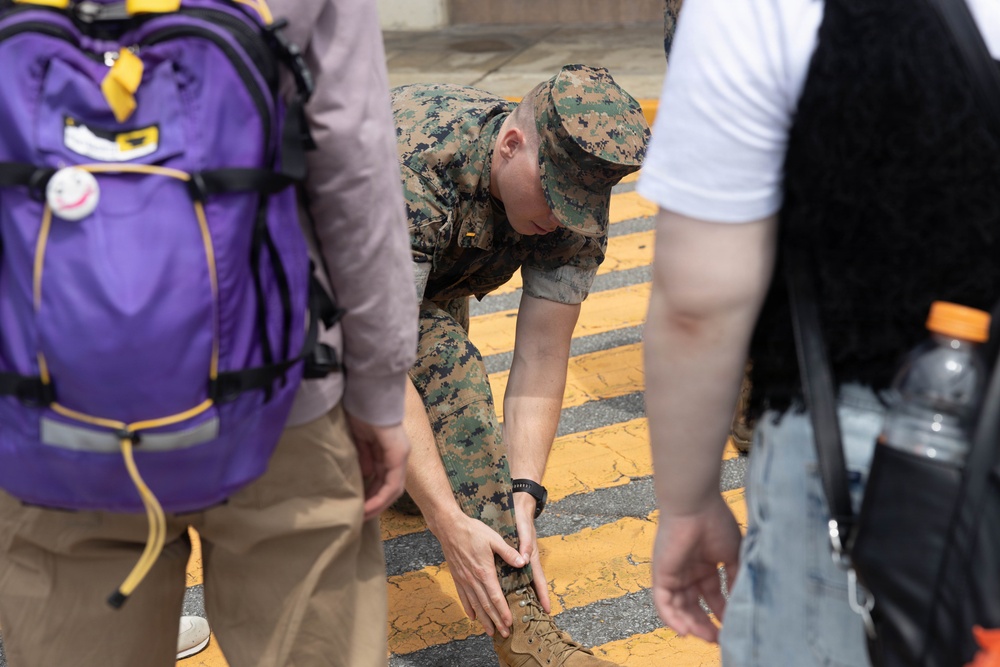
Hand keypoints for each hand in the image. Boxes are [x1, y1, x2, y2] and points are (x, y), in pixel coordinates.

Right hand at [345, 414, 410, 520]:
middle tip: (360, 518)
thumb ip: (364, 457)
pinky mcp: (398, 454)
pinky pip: (392, 483)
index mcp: (388, 449)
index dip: (371, 494)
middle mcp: (397, 454)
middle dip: (375, 504)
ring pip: (393, 489)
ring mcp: (400, 454)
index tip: (358, 506)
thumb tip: (365, 474)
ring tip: (362, 517)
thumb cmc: (359, 410)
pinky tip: (367, 508)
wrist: (366, 391)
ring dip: (378, 505)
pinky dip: (380, 498)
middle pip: (390, 487)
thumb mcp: (358, 439)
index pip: (383, 478)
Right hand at [431, 511, 526, 637]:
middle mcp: (473, 579)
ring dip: (483, 619)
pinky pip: (463, 597)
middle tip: (504, 633)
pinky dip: (468, 608)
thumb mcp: (493, 538)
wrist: (449, 528)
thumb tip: (522, 562)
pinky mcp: (457, 577)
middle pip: (486, 605)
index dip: (503, 611)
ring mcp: (464, 580)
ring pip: (474, 604)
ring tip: (490, 632)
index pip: (495, 597)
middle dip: (495, 621)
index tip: (509, 622)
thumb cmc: (472, 531)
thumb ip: (508, 552)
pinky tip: (472, 617)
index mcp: (484, 571)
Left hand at [513, 492, 550, 612]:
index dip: (543, 595)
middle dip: (535, 600)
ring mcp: (522, 559)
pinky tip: (509, 594)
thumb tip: (525, 559)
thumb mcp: (523, 528)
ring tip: (523, 612)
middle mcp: (528, 560)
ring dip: (525, 595)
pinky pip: (516, 574)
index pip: (539, 579)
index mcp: (531, 556)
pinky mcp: (515, 556)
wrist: (519, 504)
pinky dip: (515, 585)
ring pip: (525, 581)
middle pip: (533, 584)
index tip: (547, 610)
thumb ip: (525, 543)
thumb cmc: (521, 517)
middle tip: (536, 618)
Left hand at [652, 494, 741, 642]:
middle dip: (706, 624)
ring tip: (707, 637)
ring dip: (691, 625)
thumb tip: (740, 602)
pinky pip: (663, 602)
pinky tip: (685, 632)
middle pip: (694, 606)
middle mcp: (688, 571)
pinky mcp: (661, 574)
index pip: (712, 596)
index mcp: (705, 565)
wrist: (695, 504)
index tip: (733, 628)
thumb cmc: (715, 521)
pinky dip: (672, 618)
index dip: (722, 613)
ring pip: (679, 608)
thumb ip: (735, 579)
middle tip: (719, 639)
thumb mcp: (732, 555)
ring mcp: (673, 573)